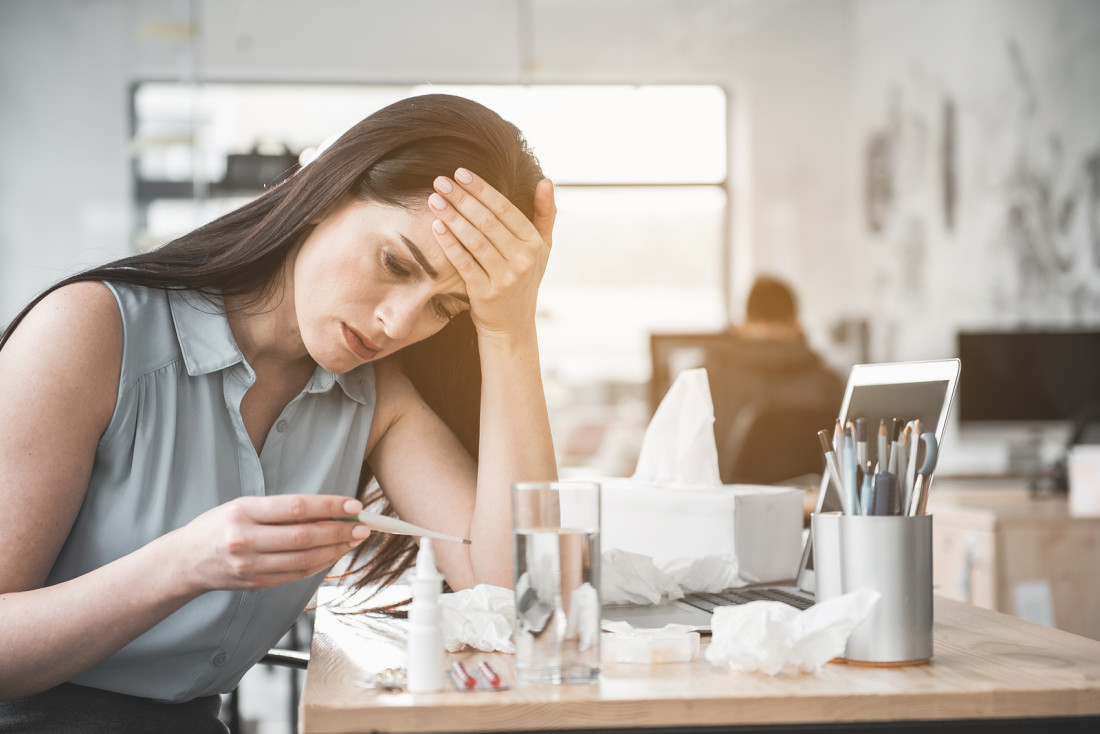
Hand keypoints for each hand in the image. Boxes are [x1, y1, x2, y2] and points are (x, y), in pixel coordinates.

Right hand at [174, 495, 369, 592]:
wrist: (185, 562)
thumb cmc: (218, 526)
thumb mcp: (243, 506)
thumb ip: (282, 509)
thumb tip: (328, 510)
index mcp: (243, 512)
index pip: (295, 508)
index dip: (329, 506)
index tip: (353, 505)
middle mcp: (246, 539)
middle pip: (304, 536)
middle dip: (339, 531)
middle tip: (363, 526)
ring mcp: (251, 565)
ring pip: (304, 558)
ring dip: (335, 549)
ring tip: (353, 540)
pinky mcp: (256, 583)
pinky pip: (296, 574)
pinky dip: (319, 564)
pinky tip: (333, 554)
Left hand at [428, 169, 555, 339]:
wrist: (512, 326)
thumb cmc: (523, 280)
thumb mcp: (542, 249)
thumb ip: (545, 214)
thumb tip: (546, 181)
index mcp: (535, 244)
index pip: (505, 209)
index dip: (482, 189)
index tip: (460, 173)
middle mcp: (523, 260)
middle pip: (487, 221)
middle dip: (461, 199)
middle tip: (439, 181)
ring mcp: (505, 278)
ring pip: (474, 240)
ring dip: (451, 217)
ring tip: (434, 199)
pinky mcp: (485, 293)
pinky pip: (464, 263)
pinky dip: (449, 243)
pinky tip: (435, 226)